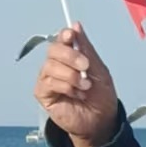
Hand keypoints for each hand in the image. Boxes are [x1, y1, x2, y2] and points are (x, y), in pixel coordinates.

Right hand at [33, 24, 120, 146]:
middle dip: (70, 56)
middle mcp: (57, 65)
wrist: (101, 121)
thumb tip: (75, 25)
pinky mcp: (43, 94)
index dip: (64, 36)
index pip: (62, 40)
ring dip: (71, 76)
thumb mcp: (99, 70)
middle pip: (53, 50)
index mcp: (70, 57)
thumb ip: (86, 48)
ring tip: (85, 87)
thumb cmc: (101, 97)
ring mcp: (48, 79)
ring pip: (50, 66)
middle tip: (85, 66)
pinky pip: (48, 83)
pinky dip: (65, 87)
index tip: (70, 36)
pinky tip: (76, 95)